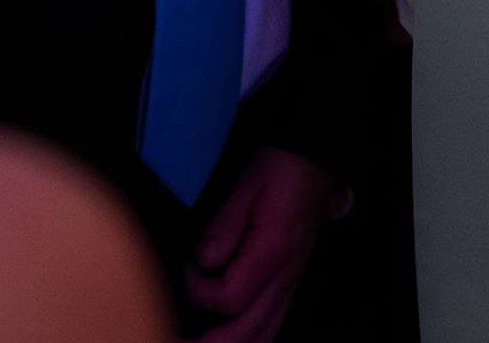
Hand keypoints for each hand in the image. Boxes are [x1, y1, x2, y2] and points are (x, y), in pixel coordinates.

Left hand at [183, 147, 331, 340]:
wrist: (313, 163)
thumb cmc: (282, 169)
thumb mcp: (246, 185)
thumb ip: (223, 226)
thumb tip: (202, 260)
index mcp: (273, 253)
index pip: (231, 299)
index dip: (199, 290)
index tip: (189, 267)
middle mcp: (284, 278)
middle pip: (247, 334)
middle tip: (174, 339)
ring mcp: (288, 285)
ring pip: (262, 337)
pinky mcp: (286, 284)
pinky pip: (269, 326)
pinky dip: (246, 338)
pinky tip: (225, 336)